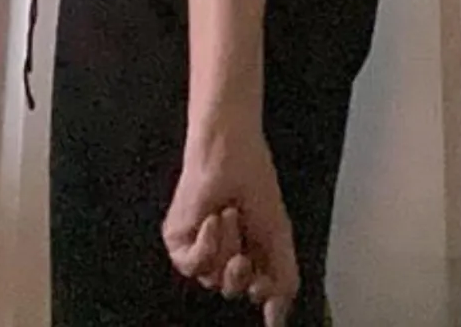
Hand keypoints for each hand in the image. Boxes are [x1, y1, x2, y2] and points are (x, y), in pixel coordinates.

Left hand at [162, 123, 299, 325]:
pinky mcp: (177, 237)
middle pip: (232, 291)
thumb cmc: (253, 181)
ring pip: (212, 280)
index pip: (254, 294)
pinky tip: (212, 220)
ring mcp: (198, 246)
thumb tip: (278, 320)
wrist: (230, 150)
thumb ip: (282, 281)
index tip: (265, 275)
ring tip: (229, 215)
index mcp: (248, 256)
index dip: (262, 290)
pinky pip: (190, 264)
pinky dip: (207, 244)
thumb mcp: (278, 237)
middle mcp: (222, 255)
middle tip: (246, 242)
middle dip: (243, 268)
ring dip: (226, 246)